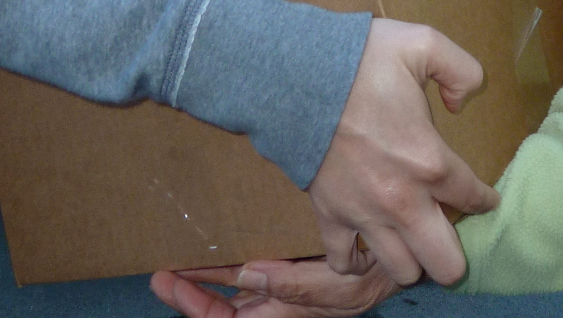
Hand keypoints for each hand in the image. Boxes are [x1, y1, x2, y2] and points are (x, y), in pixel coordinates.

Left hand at [152, 258, 400, 317]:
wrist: (400, 256)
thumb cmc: (374, 275)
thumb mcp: (338, 285)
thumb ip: (292, 285)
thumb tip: (245, 276)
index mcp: (284, 315)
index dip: (195, 305)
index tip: (171, 280)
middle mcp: (277, 306)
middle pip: (222, 312)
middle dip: (189, 296)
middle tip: (161, 273)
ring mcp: (282, 290)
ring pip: (233, 296)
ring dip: (204, 283)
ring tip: (177, 264)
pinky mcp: (290, 271)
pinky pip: (250, 275)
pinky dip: (229, 267)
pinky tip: (220, 250)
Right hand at [307, 17, 497, 286]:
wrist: (298, 75)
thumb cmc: (361, 59)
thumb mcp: (423, 44)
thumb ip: (461, 68)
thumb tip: (463, 101)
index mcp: (430, 161)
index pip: (472, 198)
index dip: (484, 199)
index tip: (484, 197)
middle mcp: (402, 200)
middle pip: (445, 263)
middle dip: (455, 250)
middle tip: (448, 226)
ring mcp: (364, 214)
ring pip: (402, 271)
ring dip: (412, 256)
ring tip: (412, 236)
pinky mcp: (330, 216)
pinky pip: (345, 262)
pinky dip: (357, 260)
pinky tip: (367, 243)